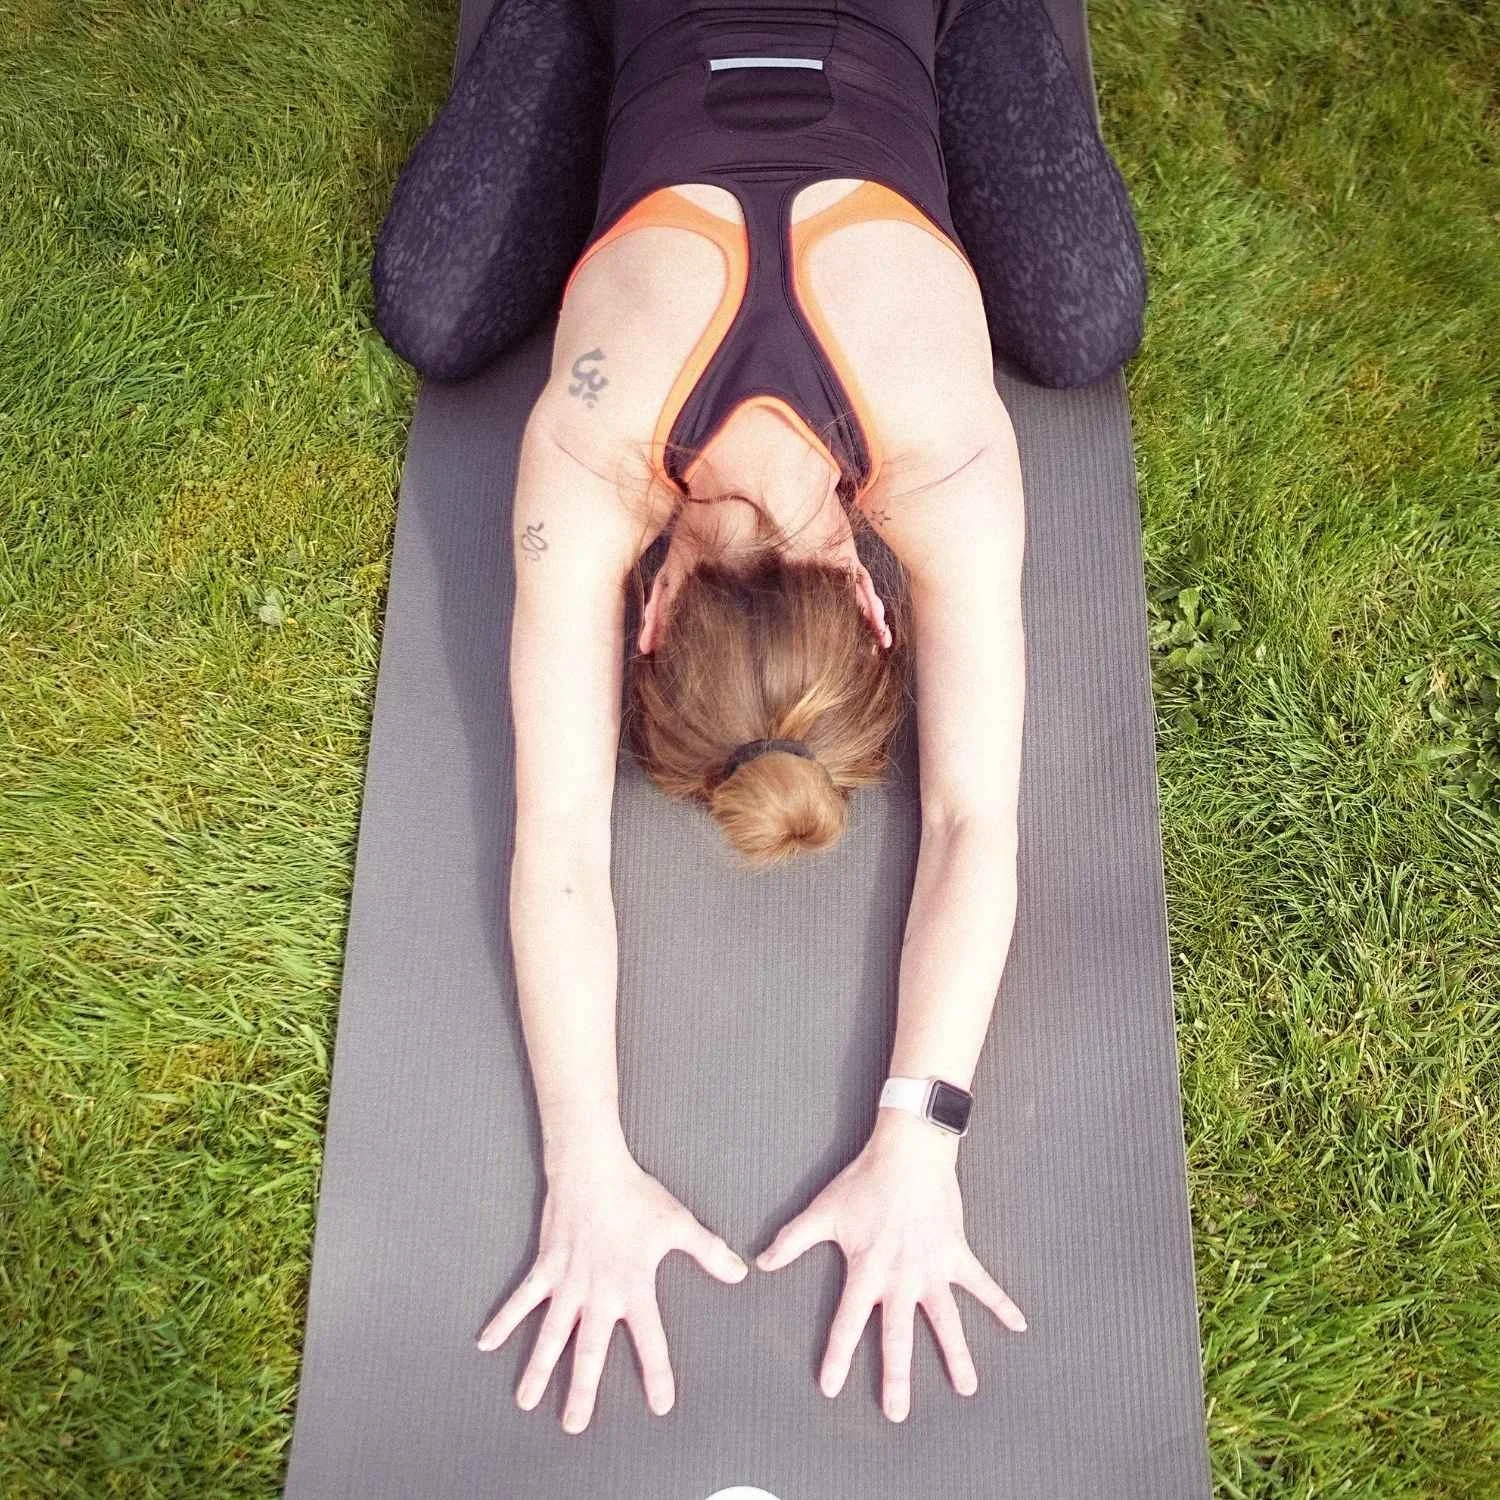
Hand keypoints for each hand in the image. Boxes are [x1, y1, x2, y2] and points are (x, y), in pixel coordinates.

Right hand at [476, 1140, 747, 1433]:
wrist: (592, 1168)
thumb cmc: (637, 1195)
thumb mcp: (679, 1224)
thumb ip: (709, 1252)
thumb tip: (741, 1274)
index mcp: (633, 1287)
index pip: (649, 1340)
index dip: (656, 1373)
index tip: (660, 1405)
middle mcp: (598, 1293)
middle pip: (589, 1352)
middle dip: (581, 1391)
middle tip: (573, 1427)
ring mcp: (567, 1282)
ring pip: (550, 1335)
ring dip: (538, 1369)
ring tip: (525, 1402)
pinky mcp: (546, 1267)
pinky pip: (521, 1298)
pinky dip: (503, 1320)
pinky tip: (486, 1344)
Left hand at [755, 1111, 1025, 1420]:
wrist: (909, 1151)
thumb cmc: (864, 1181)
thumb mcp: (823, 1211)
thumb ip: (792, 1240)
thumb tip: (761, 1263)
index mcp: (867, 1271)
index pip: (848, 1322)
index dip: (838, 1355)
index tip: (831, 1387)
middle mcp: (901, 1278)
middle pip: (898, 1336)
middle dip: (896, 1377)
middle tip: (896, 1415)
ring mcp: (933, 1268)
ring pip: (945, 1321)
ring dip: (956, 1355)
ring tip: (966, 1389)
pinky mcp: (956, 1253)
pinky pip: (982, 1284)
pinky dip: (1001, 1302)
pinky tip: (1020, 1324)